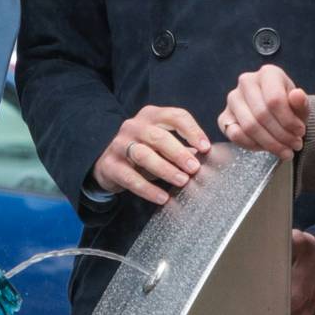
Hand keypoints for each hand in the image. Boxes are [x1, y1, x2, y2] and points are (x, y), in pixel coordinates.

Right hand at [92, 106, 208, 205]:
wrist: (108, 164)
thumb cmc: (143, 151)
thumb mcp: (162, 145)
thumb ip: (183, 147)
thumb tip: (205, 157)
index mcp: (151, 116)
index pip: (175, 116)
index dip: (192, 131)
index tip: (205, 147)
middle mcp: (134, 126)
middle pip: (159, 136)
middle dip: (179, 152)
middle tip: (194, 168)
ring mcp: (119, 144)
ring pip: (143, 154)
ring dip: (165, 169)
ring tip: (182, 181)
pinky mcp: (110, 165)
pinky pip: (130, 177)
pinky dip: (148, 189)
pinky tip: (162, 198)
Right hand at [222, 65, 307, 155]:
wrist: (277, 116)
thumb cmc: (290, 109)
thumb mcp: (300, 107)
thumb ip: (301, 102)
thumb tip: (297, 95)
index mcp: (268, 73)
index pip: (275, 100)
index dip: (289, 121)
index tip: (300, 132)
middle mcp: (246, 81)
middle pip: (262, 115)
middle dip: (281, 135)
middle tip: (295, 145)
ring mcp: (233, 99)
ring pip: (249, 126)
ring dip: (270, 143)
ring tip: (285, 150)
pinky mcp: (224, 117)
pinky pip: (235, 135)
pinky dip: (253, 146)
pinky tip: (266, 148)